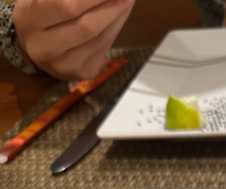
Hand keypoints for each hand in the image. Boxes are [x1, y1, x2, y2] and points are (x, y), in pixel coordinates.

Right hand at [13, 0, 134, 79]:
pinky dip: (115, 29)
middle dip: (110, 7)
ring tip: (126, 0)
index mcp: (29, 20)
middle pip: (86, 27)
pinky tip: (119, 16)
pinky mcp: (82, 74)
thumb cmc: (41, 12)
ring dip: (118, 17)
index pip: (67, 7)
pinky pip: (104, 49)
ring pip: (99, 39)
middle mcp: (44, 49)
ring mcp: (64, 66)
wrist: (35, 46)